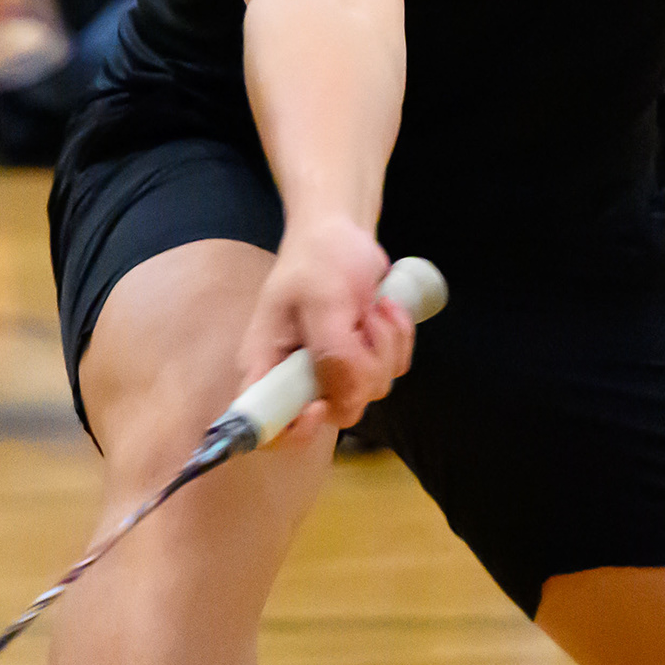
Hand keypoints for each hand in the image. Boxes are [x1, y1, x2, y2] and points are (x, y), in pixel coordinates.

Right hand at [241, 218, 417, 444]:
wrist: (340, 233)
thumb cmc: (318, 257)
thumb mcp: (322, 298)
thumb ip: (331, 352)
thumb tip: (343, 396)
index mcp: (268, 365)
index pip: (266, 428)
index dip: (293, 431)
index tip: (318, 405)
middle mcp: (297, 377)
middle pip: (338, 411)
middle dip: (363, 369)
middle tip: (361, 326)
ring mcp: (332, 370)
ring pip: (372, 389)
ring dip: (384, 345)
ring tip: (371, 308)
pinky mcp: (362, 360)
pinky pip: (393, 371)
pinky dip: (397, 339)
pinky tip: (384, 309)